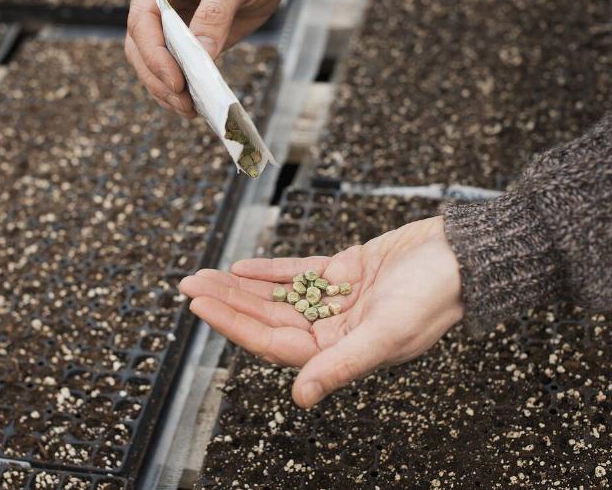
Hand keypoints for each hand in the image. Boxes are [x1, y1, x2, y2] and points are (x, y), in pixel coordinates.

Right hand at [126, 0, 290, 116]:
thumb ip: (215, 13)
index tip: (176, 80)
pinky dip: (184, 88)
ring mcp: (173, 23)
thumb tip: (201, 57)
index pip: (142, 19)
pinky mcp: (190, 42)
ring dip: (166, 90)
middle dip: (158, 78)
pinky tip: (196, 103)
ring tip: (189, 109)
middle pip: (141, 47)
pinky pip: (179, 68)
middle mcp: (158, 0)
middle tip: (183, 102)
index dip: (155, 54)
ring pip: (153, 63)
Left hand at [179, 216, 464, 406]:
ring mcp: (336, 301)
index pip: (272, 342)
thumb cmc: (435, 296)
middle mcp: (333, 330)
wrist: (465, 256)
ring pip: (277, 296)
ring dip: (241, 286)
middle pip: (267, 318)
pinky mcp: (343, 272)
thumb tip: (300, 397)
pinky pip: (298, 274)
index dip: (232, 324)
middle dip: (226, 301)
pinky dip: (270, 271)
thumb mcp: (387, 332)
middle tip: (189, 284)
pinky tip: (242, 266)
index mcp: (339, 352)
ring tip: (205, 274)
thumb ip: (342, 365)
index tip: (199, 306)